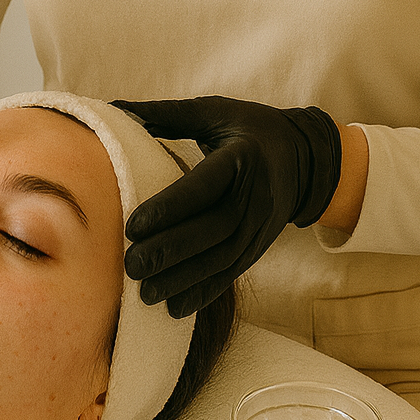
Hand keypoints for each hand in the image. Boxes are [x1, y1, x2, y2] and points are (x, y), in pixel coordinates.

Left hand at [111, 96, 341, 317]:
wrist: (305, 159)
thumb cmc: (250, 130)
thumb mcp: (215, 112)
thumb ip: (166, 114)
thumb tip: (114, 110)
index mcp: (243, 157)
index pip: (204, 187)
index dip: (169, 208)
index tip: (133, 226)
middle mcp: (256, 195)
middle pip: (213, 230)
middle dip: (170, 251)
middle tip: (131, 265)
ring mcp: (261, 226)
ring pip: (221, 260)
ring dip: (183, 279)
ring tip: (144, 293)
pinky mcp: (259, 247)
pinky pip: (230, 274)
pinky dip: (202, 293)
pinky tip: (173, 308)